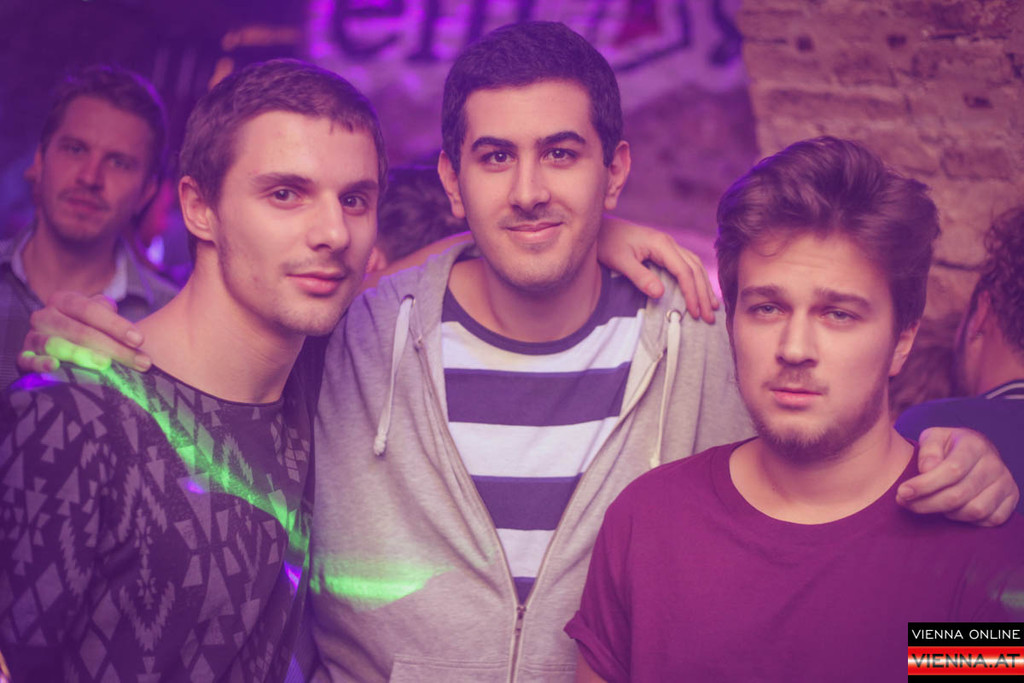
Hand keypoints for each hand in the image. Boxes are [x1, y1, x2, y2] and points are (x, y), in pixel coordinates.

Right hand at [18, 291, 150, 373]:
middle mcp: (45, 316)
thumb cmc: (90, 329)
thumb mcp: (100, 317)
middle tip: (138, 362)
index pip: (90, 310)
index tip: (140, 340)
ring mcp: (32, 337)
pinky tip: (55, 367)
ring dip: (82, 355)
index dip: (116, 325)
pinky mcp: (24, 358)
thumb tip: (122, 321)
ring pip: (55, 345)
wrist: (64, 345)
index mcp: (64, 301)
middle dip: (112, 347)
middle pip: (79, 330)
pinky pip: (26, 360)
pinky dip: (39, 364)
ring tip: (106, 365)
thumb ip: (110, 315)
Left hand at [597, 215, 717, 321]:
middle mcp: (669, 243)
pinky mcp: (663, 250)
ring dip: (704, 286)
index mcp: (661, 244)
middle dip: (704, 293)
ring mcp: (667, 245)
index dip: (692, 293)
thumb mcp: (620, 261)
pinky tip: (700, 289)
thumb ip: (640, 277)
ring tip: (712, 306)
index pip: (684, 271)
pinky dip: (696, 278)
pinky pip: (686, 264)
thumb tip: (660, 293)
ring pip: (694, 265)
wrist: (599, 228)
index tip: (695, 312)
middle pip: (695, 269)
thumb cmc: (607, 243)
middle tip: (710, 317)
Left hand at [896, 427, 1018, 525]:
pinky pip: (989, 520)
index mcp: (975, 445)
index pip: (951, 471)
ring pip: (974, 511)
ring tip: (929, 504)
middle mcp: (995, 464)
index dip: (925, 485)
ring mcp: (1006, 483)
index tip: (902, 492)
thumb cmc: (948, 447)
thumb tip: (927, 470)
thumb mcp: (933, 438)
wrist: (975, 452)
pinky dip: (967, 520)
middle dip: (927, 503)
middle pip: (959, 495)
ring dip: (946, 513)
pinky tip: (951, 510)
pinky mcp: (1011, 499)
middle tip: (905, 503)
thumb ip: (928, 450)